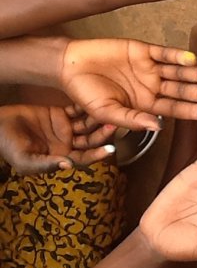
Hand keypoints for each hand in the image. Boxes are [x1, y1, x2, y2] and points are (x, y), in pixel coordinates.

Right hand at [0, 104, 116, 174]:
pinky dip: (85, 107)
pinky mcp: (61, 114)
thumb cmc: (8, 147)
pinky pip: (77, 111)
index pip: (84, 158)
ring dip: (97, 120)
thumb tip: (68, 165)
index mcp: (62, 157)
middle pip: (90, 140)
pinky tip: (96, 101)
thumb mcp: (25, 160)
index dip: (97, 155)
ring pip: (86, 125)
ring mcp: (65, 128)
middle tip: (114, 126)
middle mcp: (68, 144)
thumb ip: (45, 165)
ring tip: (108, 112)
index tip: (111, 150)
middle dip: (102, 135)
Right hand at [59, 38, 196, 130]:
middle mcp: (153, 86)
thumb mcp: (106, 112)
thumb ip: (131, 119)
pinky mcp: (143, 50)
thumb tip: (155, 127)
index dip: (191, 111)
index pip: (174, 109)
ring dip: (196, 73)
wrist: (69, 66)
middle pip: (181, 90)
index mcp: (146, 104)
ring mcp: (150, 68)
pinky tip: (191, 59)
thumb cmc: (85, 94)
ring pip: (178, 71)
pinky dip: (177, 55)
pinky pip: (164, 53)